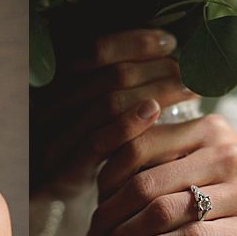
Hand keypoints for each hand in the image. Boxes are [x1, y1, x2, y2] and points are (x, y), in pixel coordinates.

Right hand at [31, 29, 196, 197]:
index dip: (136, 42)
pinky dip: (130, 124)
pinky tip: (156, 113)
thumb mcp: (89, 105)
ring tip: (188, 90)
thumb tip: (167, 47)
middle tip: (190, 71)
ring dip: (156, 93)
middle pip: (110, 74)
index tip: (170, 42)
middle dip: (157, 68)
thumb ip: (114, 78)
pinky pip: (99, 141)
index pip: (97, 49)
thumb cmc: (82, 142)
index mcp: (56, 79)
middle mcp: (51, 102)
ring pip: (109, 103)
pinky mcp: (65, 167)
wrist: (46, 194)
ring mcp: (56, 134)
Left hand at [85, 114, 236, 235]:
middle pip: (144, 183)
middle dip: (107, 215)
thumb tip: (104, 182)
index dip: (105, 178)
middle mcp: (223, 153)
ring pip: (162, 213)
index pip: (138, 145)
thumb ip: (168, 154)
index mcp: (206, 128)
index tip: (95, 202)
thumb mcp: (210, 148)